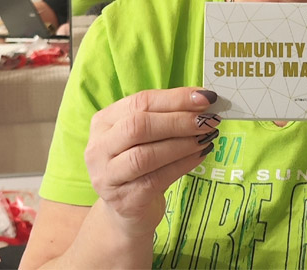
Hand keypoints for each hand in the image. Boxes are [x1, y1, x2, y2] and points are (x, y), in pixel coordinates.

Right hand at [85, 87, 219, 239]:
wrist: (128, 209)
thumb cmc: (142, 161)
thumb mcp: (148, 133)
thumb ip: (168, 114)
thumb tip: (204, 100)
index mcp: (104, 121)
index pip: (140, 102)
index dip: (175, 98)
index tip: (205, 98)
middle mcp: (99, 147)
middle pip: (138, 127)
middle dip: (178, 121)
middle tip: (207, 120)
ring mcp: (107, 177)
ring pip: (145, 156)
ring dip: (182, 144)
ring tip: (206, 138)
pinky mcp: (124, 201)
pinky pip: (156, 179)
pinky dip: (182, 165)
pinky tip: (200, 155)